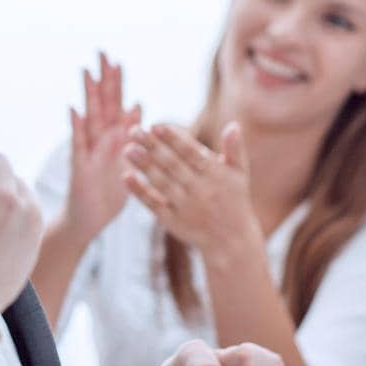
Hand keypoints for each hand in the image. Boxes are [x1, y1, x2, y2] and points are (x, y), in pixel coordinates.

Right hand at [63, 53, 141, 237]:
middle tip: (101, 53)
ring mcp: (88, 151)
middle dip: (103, 80)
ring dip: (89, 95)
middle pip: (102, 104)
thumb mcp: (126, 162)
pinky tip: (74, 109)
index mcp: (113, 139)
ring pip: (90, 118)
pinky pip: (79, 144)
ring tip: (87, 72)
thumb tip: (139, 106)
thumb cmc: (107, 194)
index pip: (115, 105)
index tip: (117, 61)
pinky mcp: (80, 166)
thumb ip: (131, 134)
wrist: (88, 221)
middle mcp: (99, 140)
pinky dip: (77, 127)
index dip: (116, 84)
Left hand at [124, 122, 260, 260]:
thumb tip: (232, 124)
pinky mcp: (173, 222)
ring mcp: (185, 207)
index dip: (173, 139)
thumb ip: (235, 150)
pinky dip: (139, 191)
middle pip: (172, 165)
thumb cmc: (234, 199)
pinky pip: (154, 205)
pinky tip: (126, 176)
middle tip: (132, 131)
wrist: (232, 240)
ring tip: (127, 149)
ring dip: (144, 166)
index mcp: (215, 175)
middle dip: (152, 147)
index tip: (155, 125)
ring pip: (161, 183)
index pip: (191, 153)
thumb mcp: (240, 175)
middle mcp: (200, 190)